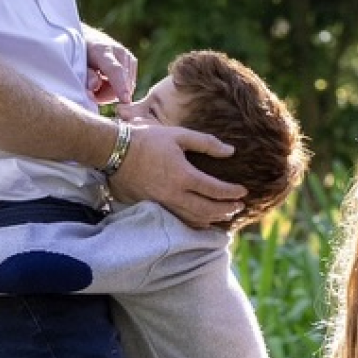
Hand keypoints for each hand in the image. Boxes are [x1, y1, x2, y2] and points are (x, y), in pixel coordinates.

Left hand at [83, 30, 136, 106]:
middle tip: (91, 95)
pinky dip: (118, 87)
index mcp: (101, 50)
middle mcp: (119, 51)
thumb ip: (85, 74)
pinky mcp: (132, 61)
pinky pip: (129, 83)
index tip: (125, 100)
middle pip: (122, 83)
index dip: (120, 86)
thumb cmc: (77, 52)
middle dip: (106, 95)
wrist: (86, 37)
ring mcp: (127, 56)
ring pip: (127, 86)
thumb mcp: (75, 62)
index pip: (114, 70)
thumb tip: (94, 86)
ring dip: (112, 92)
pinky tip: (106, 82)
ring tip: (97, 87)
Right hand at [107, 122, 245, 226]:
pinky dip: (193, 222)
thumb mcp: (178, 135)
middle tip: (239, 207)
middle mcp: (174, 194)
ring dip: (212, 219)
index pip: (215, 190)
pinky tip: (200, 220)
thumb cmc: (146, 140)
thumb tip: (230, 151)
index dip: (232, 192)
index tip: (243, 191)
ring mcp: (161, 203)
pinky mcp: (151, 207)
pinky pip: (177, 219)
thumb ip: (206, 143)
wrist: (113, 152)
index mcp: (183, 175)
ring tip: (224, 214)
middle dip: (226, 210)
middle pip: (207, 210)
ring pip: (192, 219)